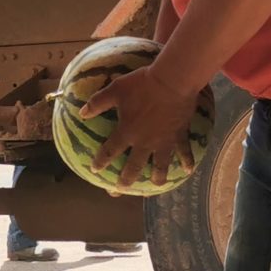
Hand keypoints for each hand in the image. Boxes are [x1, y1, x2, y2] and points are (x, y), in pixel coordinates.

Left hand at [80, 63, 196, 189]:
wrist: (173, 80)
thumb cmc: (142, 84)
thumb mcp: (115, 90)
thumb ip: (97, 103)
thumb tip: (81, 113)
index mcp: (127, 132)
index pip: (110, 152)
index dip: (101, 162)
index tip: (95, 171)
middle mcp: (144, 142)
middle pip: (134, 167)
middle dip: (126, 181)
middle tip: (120, 190)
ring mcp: (163, 141)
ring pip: (160, 166)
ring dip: (157, 177)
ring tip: (157, 185)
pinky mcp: (180, 135)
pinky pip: (184, 152)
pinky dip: (187, 161)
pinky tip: (188, 171)